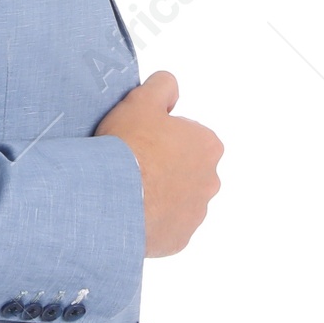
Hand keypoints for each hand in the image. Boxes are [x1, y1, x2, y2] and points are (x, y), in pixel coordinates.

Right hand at [96, 69, 222, 256]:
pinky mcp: (179, 238)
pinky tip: (129, 211)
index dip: (162, 135)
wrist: (112, 195)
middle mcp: (210, 180)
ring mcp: (196, 213)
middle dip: (164, 167)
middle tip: (133, 164)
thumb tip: (170, 85)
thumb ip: (162, 86)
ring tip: (127, 189)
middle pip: (186, 169)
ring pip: (177, 200)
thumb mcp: (141, 100)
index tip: (141, 138)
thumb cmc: (130, 146)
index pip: (189, 136)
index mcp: (207, 145)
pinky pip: (166, 227)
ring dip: (159, 195)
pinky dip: (151, 221)